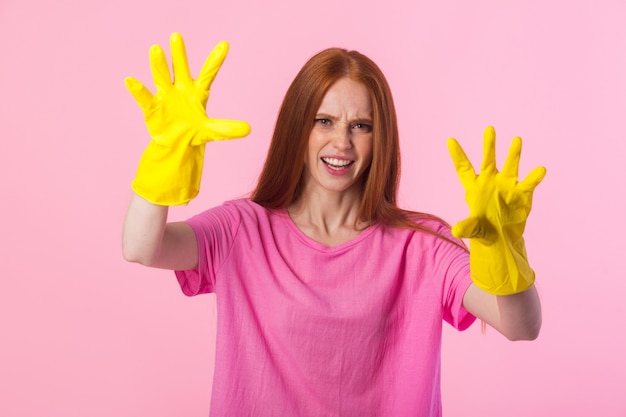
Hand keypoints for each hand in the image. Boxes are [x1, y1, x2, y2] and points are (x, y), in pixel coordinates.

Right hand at [125, 32, 250, 204]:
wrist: (176, 144)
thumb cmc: (194, 131)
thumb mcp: (212, 131)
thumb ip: (227, 129)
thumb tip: (248, 129)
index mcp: (198, 91)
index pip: (209, 73)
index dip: (217, 60)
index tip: (226, 45)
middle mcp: (181, 89)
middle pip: (180, 68)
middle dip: (179, 53)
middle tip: (177, 36)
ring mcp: (165, 96)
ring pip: (162, 77)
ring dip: (159, 64)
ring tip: (156, 48)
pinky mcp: (152, 107)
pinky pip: (145, 97)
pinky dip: (138, 90)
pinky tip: (131, 80)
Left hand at [447, 126, 545, 294]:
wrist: (502, 239)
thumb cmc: (483, 230)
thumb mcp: (474, 230)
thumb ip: (467, 227)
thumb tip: (457, 231)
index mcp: (474, 187)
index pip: (464, 168)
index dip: (457, 155)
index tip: (450, 140)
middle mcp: (491, 181)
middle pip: (488, 160)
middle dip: (488, 145)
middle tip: (489, 129)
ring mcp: (507, 185)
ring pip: (511, 165)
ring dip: (514, 153)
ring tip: (516, 139)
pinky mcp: (522, 194)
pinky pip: (529, 183)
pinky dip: (534, 177)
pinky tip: (540, 170)